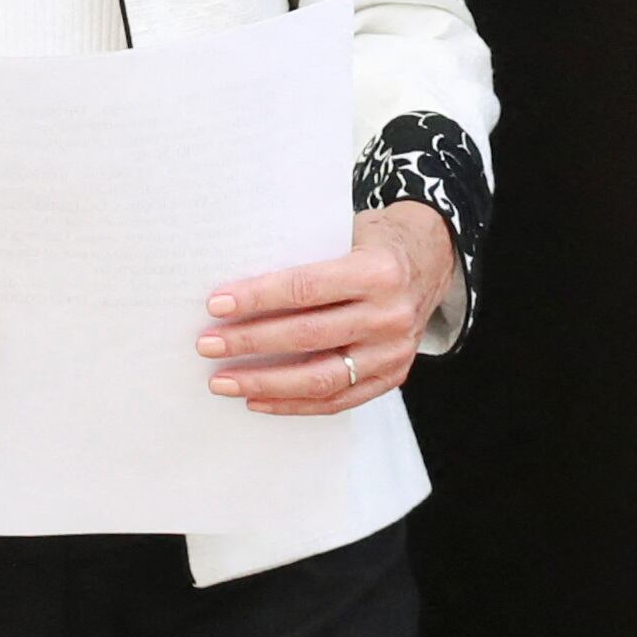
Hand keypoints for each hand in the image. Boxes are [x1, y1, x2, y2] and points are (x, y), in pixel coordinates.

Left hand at [197, 201, 457, 415]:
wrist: (429, 259)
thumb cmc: (370, 241)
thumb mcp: (343, 232)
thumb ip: (302, 253)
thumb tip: (234, 282)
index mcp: (377, 271)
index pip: (306, 288)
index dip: (258, 298)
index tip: (216, 305)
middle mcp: (390, 314)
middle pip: (309, 336)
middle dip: (250, 342)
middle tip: (207, 344)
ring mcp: (394, 351)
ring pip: (322, 377)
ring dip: (265, 382)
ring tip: (222, 381)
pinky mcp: (393, 375)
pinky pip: (338, 399)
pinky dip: (294, 404)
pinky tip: (257, 399)